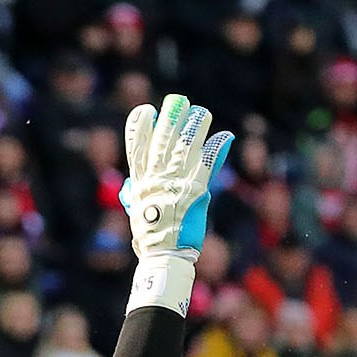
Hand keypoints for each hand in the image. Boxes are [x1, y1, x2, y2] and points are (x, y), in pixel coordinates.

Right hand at [119, 93, 232, 262]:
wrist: (164, 255)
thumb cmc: (151, 239)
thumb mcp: (138, 212)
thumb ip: (138, 195)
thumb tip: (132, 190)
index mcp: (141, 181)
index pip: (137, 146)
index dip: (141, 126)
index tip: (147, 111)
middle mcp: (157, 177)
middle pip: (163, 139)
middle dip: (171, 117)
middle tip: (178, 101)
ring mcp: (176, 182)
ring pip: (186, 146)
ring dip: (195, 127)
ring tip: (201, 113)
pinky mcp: (195, 190)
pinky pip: (208, 164)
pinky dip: (216, 149)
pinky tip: (224, 136)